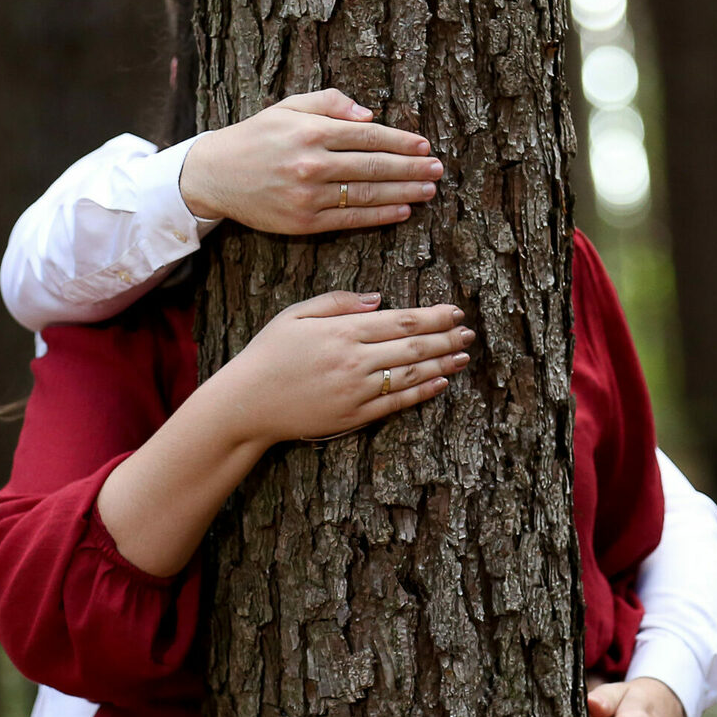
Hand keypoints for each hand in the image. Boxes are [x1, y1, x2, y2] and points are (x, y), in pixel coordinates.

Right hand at [178, 89, 442, 232]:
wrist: (215, 174)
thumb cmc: (256, 136)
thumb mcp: (289, 107)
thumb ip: (330, 103)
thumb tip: (370, 115)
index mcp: (311, 130)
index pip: (368, 136)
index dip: (400, 141)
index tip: (424, 145)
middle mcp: (311, 163)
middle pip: (374, 166)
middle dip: (410, 168)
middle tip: (438, 169)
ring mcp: (308, 195)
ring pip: (366, 195)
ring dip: (403, 193)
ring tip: (428, 191)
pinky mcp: (303, 222)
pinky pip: (350, 218)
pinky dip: (379, 215)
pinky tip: (401, 210)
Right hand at [211, 291, 473, 444]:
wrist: (247, 403)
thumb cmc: (268, 354)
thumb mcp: (294, 314)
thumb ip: (337, 302)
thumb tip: (379, 300)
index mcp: (341, 331)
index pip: (400, 320)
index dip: (433, 316)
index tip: (455, 311)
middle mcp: (354, 360)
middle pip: (413, 346)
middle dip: (446, 338)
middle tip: (470, 332)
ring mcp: (356, 390)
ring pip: (410, 374)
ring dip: (442, 364)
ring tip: (463, 356)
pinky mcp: (353, 416)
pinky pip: (396, 403)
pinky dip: (422, 392)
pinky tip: (440, 382)